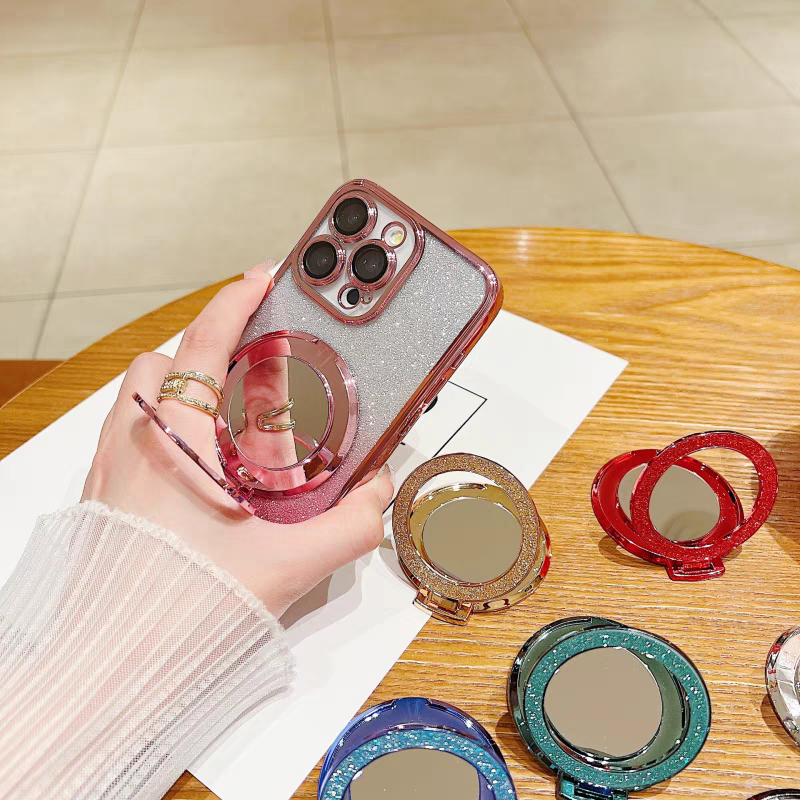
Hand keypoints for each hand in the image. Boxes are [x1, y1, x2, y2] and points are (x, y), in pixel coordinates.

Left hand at [82, 263, 393, 616]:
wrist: (114, 662)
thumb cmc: (183, 608)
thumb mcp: (287, 565)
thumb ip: (350, 525)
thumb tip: (378, 492)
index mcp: (175, 438)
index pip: (204, 343)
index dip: (236, 301)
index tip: (261, 279)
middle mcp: (133, 441)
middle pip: (165, 360)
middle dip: (207, 352)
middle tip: (250, 373)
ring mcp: (110, 466)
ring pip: (141, 396)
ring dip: (180, 390)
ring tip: (224, 421)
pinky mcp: (101, 494)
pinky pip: (129, 436)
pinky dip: (163, 431)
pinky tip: (198, 468)